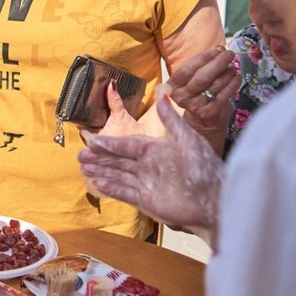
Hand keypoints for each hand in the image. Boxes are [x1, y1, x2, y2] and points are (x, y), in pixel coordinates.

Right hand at [78, 85, 222, 234]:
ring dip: (101, 171)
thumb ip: (171, 119)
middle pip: (118, 160)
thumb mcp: (188, 139)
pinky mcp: (147, 201)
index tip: (92, 140)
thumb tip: (163, 94)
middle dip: (99, 158)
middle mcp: (148, 166)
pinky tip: (97, 183)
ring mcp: (146, 184)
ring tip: (84, 168)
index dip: (110, 144)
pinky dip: (111, 188)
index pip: (127, 145)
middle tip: (80, 155)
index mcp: (156, 150)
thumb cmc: (205, 168)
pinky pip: (125, 193)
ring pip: (118, 176)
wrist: (216, 199)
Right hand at [166, 48, 238, 147]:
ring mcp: (196, 106)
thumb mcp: (195, 78)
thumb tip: (219, 48)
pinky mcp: (210, 113)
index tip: (217, 50)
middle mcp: (182, 97)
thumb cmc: (198, 95)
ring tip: (233, 66)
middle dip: (218, 63)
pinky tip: (237, 77)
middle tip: (229, 54)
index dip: (202, 58)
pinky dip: (233, 83)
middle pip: (202, 77)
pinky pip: (224, 94)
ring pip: (215, 85)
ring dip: (227, 72)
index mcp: (173, 86)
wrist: (203, 122)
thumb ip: (205, 63)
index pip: (186, 69)